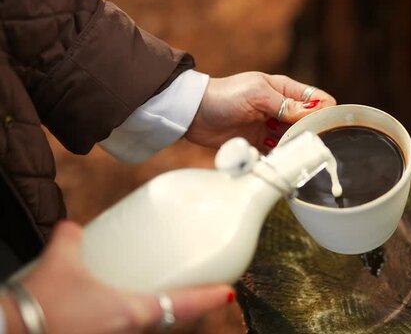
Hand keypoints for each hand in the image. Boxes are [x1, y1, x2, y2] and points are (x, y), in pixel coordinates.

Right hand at [7, 221, 233, 333]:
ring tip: (152, 293)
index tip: (230, 293)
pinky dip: (128, 319)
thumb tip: (75, 228)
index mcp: (133, 312)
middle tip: (194, 288)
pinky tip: (113, 309)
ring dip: (153, 312)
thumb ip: (73, 239)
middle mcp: (130, 332)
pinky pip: (124, 331)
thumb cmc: (40, 307)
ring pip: (147, 327)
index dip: (210, 298)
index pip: (185, 305)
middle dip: (183, 304)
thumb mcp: (61, 262)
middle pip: (169, 318)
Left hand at [185, 72, 335, 151]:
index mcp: (285, 90)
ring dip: (296, 148)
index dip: (326, 113)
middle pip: (309, 123)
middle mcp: (282, 108)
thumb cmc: (224, 96)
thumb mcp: (257, 95)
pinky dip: (281, 158)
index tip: (327, 128)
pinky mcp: (260, 144)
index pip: (318, 100)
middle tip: (311, 148)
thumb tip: (313, 114)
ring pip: (295, 140)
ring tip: (295, 156)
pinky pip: (278, 153)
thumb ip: (285, 105)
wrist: (194, 113)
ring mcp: (272, 127)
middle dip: (313, 135)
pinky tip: (282, 163)